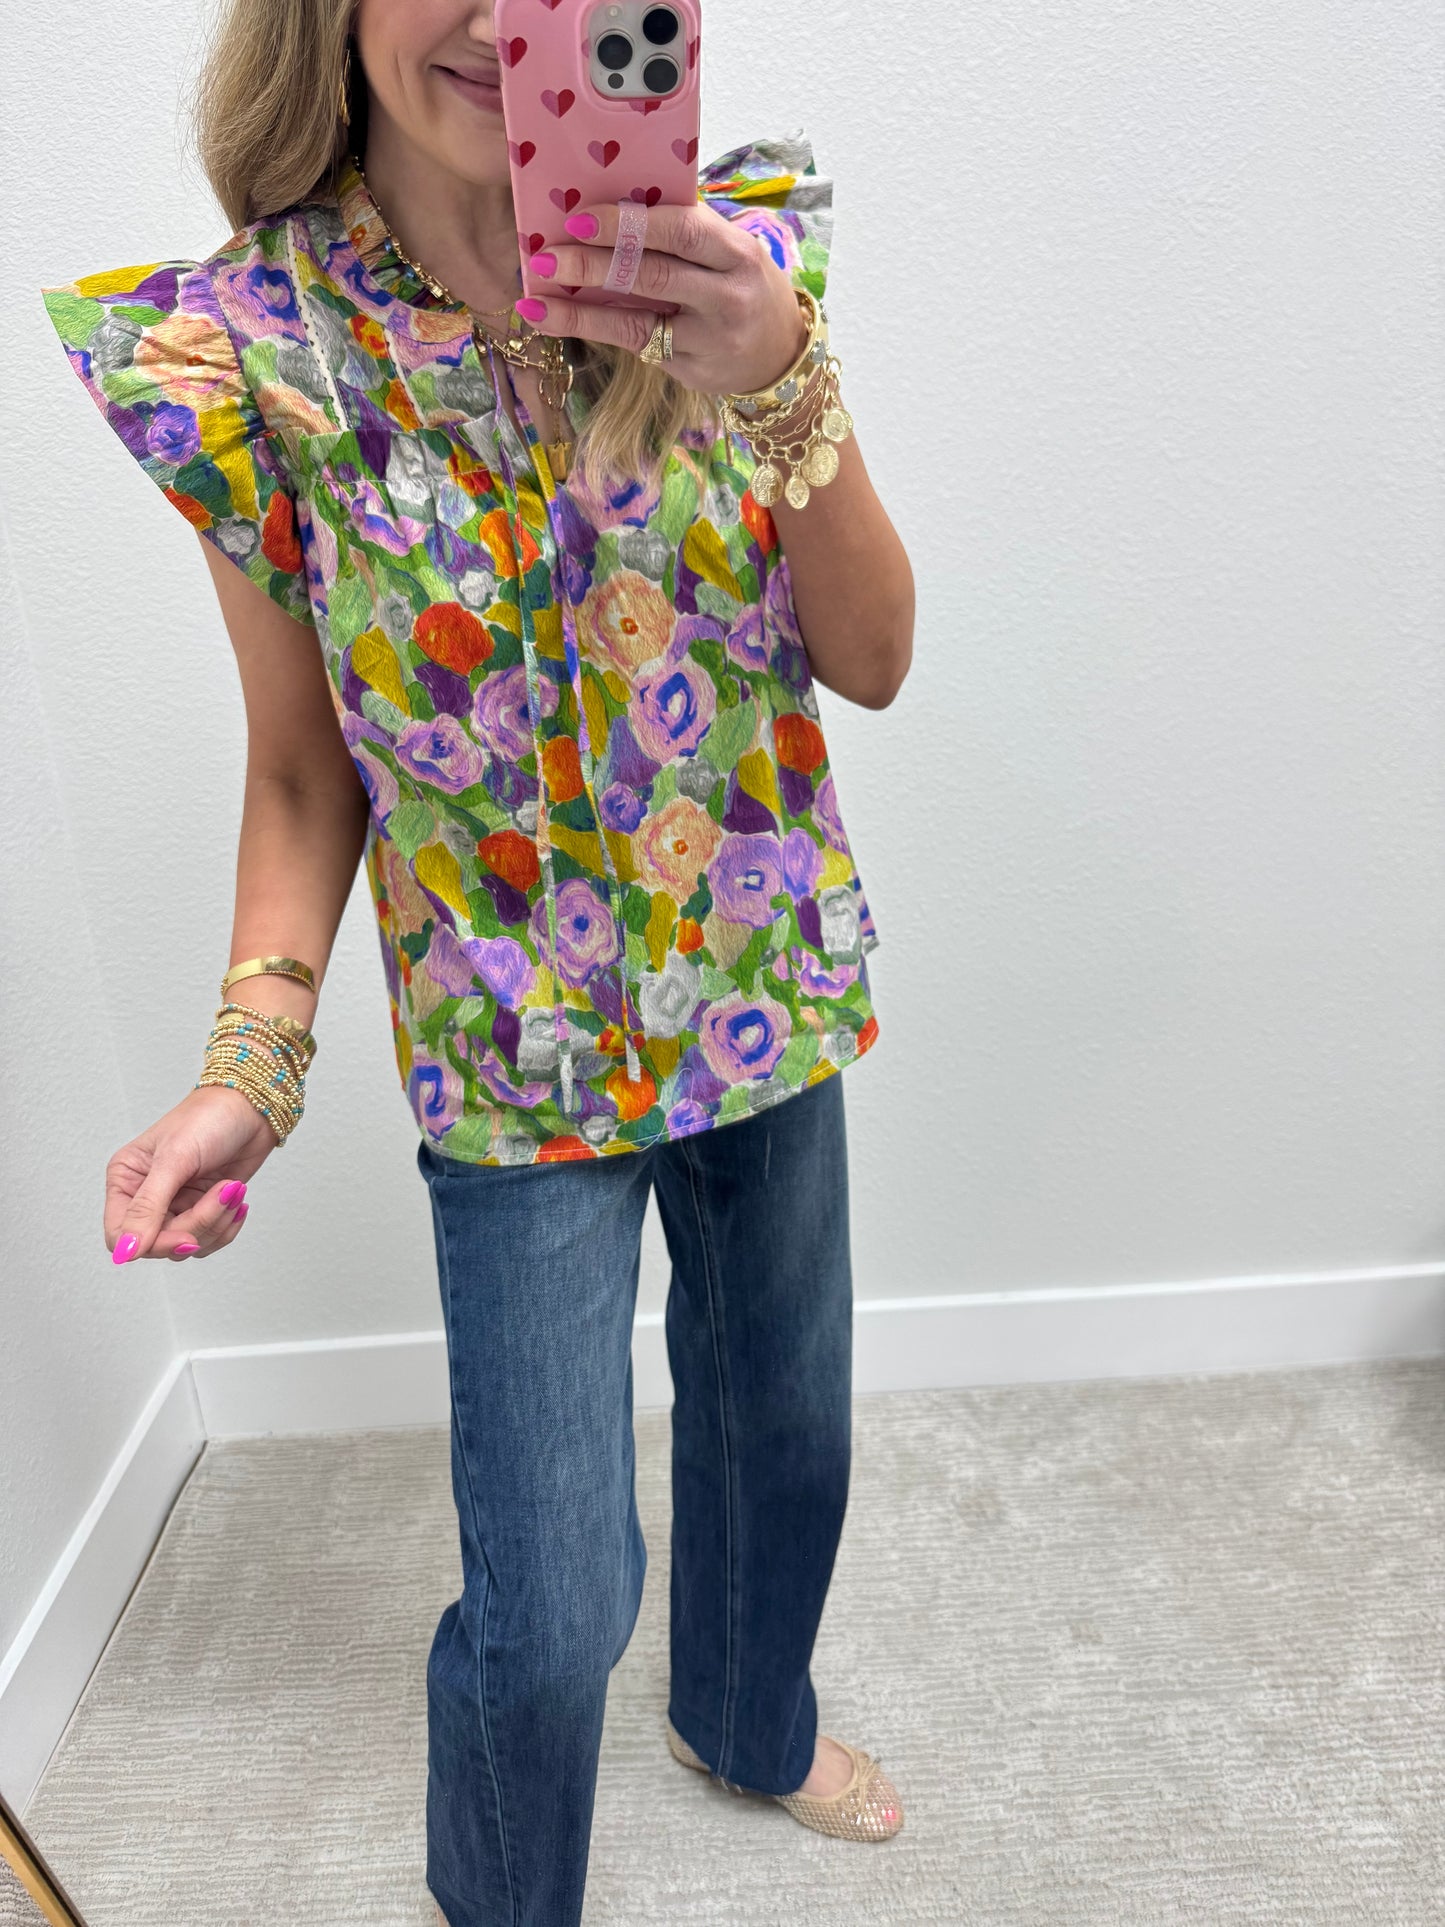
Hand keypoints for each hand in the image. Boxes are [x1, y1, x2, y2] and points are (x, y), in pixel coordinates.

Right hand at [104, 1086, 279, 1265]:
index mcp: (126, 1179)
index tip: (184, 1237)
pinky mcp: (203, 1209)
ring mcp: (176, 1205)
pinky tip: (237, 1199)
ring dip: (216, 1222)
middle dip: (196, 1226)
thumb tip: (126, 1250)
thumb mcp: (175, 1159)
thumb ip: (148, 1206)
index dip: (151, 1244)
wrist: (251, 1108)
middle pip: (159, 1244)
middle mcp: (146, 1196)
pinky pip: (210, 1239)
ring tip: (232, 1189)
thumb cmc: (209, 1118)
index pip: (119, 1236)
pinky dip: (227, 1225)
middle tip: (220, 1197)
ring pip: (188, 1245)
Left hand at [516, 202, 808, 397]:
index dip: (628, 224)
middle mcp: (726, 297)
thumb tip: (614, 200)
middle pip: (653, 276)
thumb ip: (685, 230)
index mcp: (737, 253)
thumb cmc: (743, 285)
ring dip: (580, 309)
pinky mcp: (691, 371)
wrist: (782, 353)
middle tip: (547, 255)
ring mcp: (709, 341)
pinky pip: (635, 346)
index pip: (680, 231)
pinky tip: (554, 319)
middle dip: (594, 265)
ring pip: (636, 322)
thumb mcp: (730, 250)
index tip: (579, 218)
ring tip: (536, 297)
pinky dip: (591, 330)